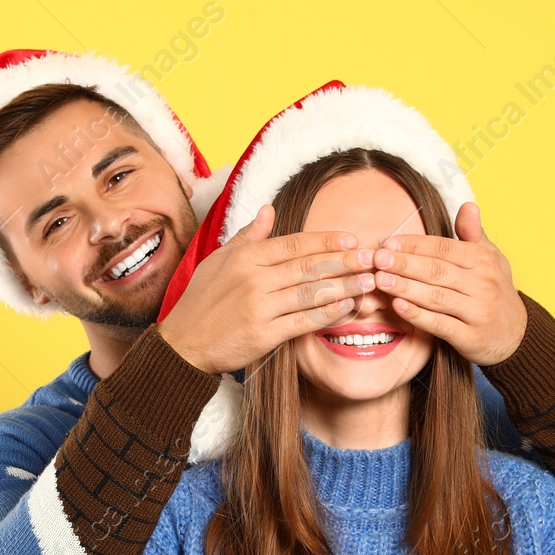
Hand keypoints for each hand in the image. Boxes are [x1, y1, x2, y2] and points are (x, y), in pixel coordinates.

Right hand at [160, 205, 376, 374]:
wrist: (183, 345)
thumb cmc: (201, 302)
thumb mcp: (218, 261)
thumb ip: (248, 236)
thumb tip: (269, 209)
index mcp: (245, 257)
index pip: (294, 243)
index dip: (326, 241)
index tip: (351, 239)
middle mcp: (254, 279)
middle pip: (308, 266)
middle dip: (344, 260)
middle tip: (372, 257)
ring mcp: (259, 307)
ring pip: (310, 292)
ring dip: (344, 285)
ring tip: (369, 281)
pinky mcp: (263, 335)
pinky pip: (303, 321)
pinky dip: (327, 313)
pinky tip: (346, 306)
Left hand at [373, 202, 527, 365]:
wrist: (517, 335)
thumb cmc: (495, 290)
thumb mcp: (492, 258)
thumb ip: (474, 234)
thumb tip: (467, 205)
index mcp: (483, 261)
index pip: (444, 248)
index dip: (415, 245)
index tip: (389, 243)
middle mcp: (482, 284)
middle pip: (437, 271)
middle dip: (405, 264)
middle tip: (377, 259)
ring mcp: (478, 312)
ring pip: (436, 297)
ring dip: (406, 288)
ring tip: (380, 280)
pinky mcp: (471, 337)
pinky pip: (441, 325)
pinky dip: (419, 316)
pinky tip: (398, 307)